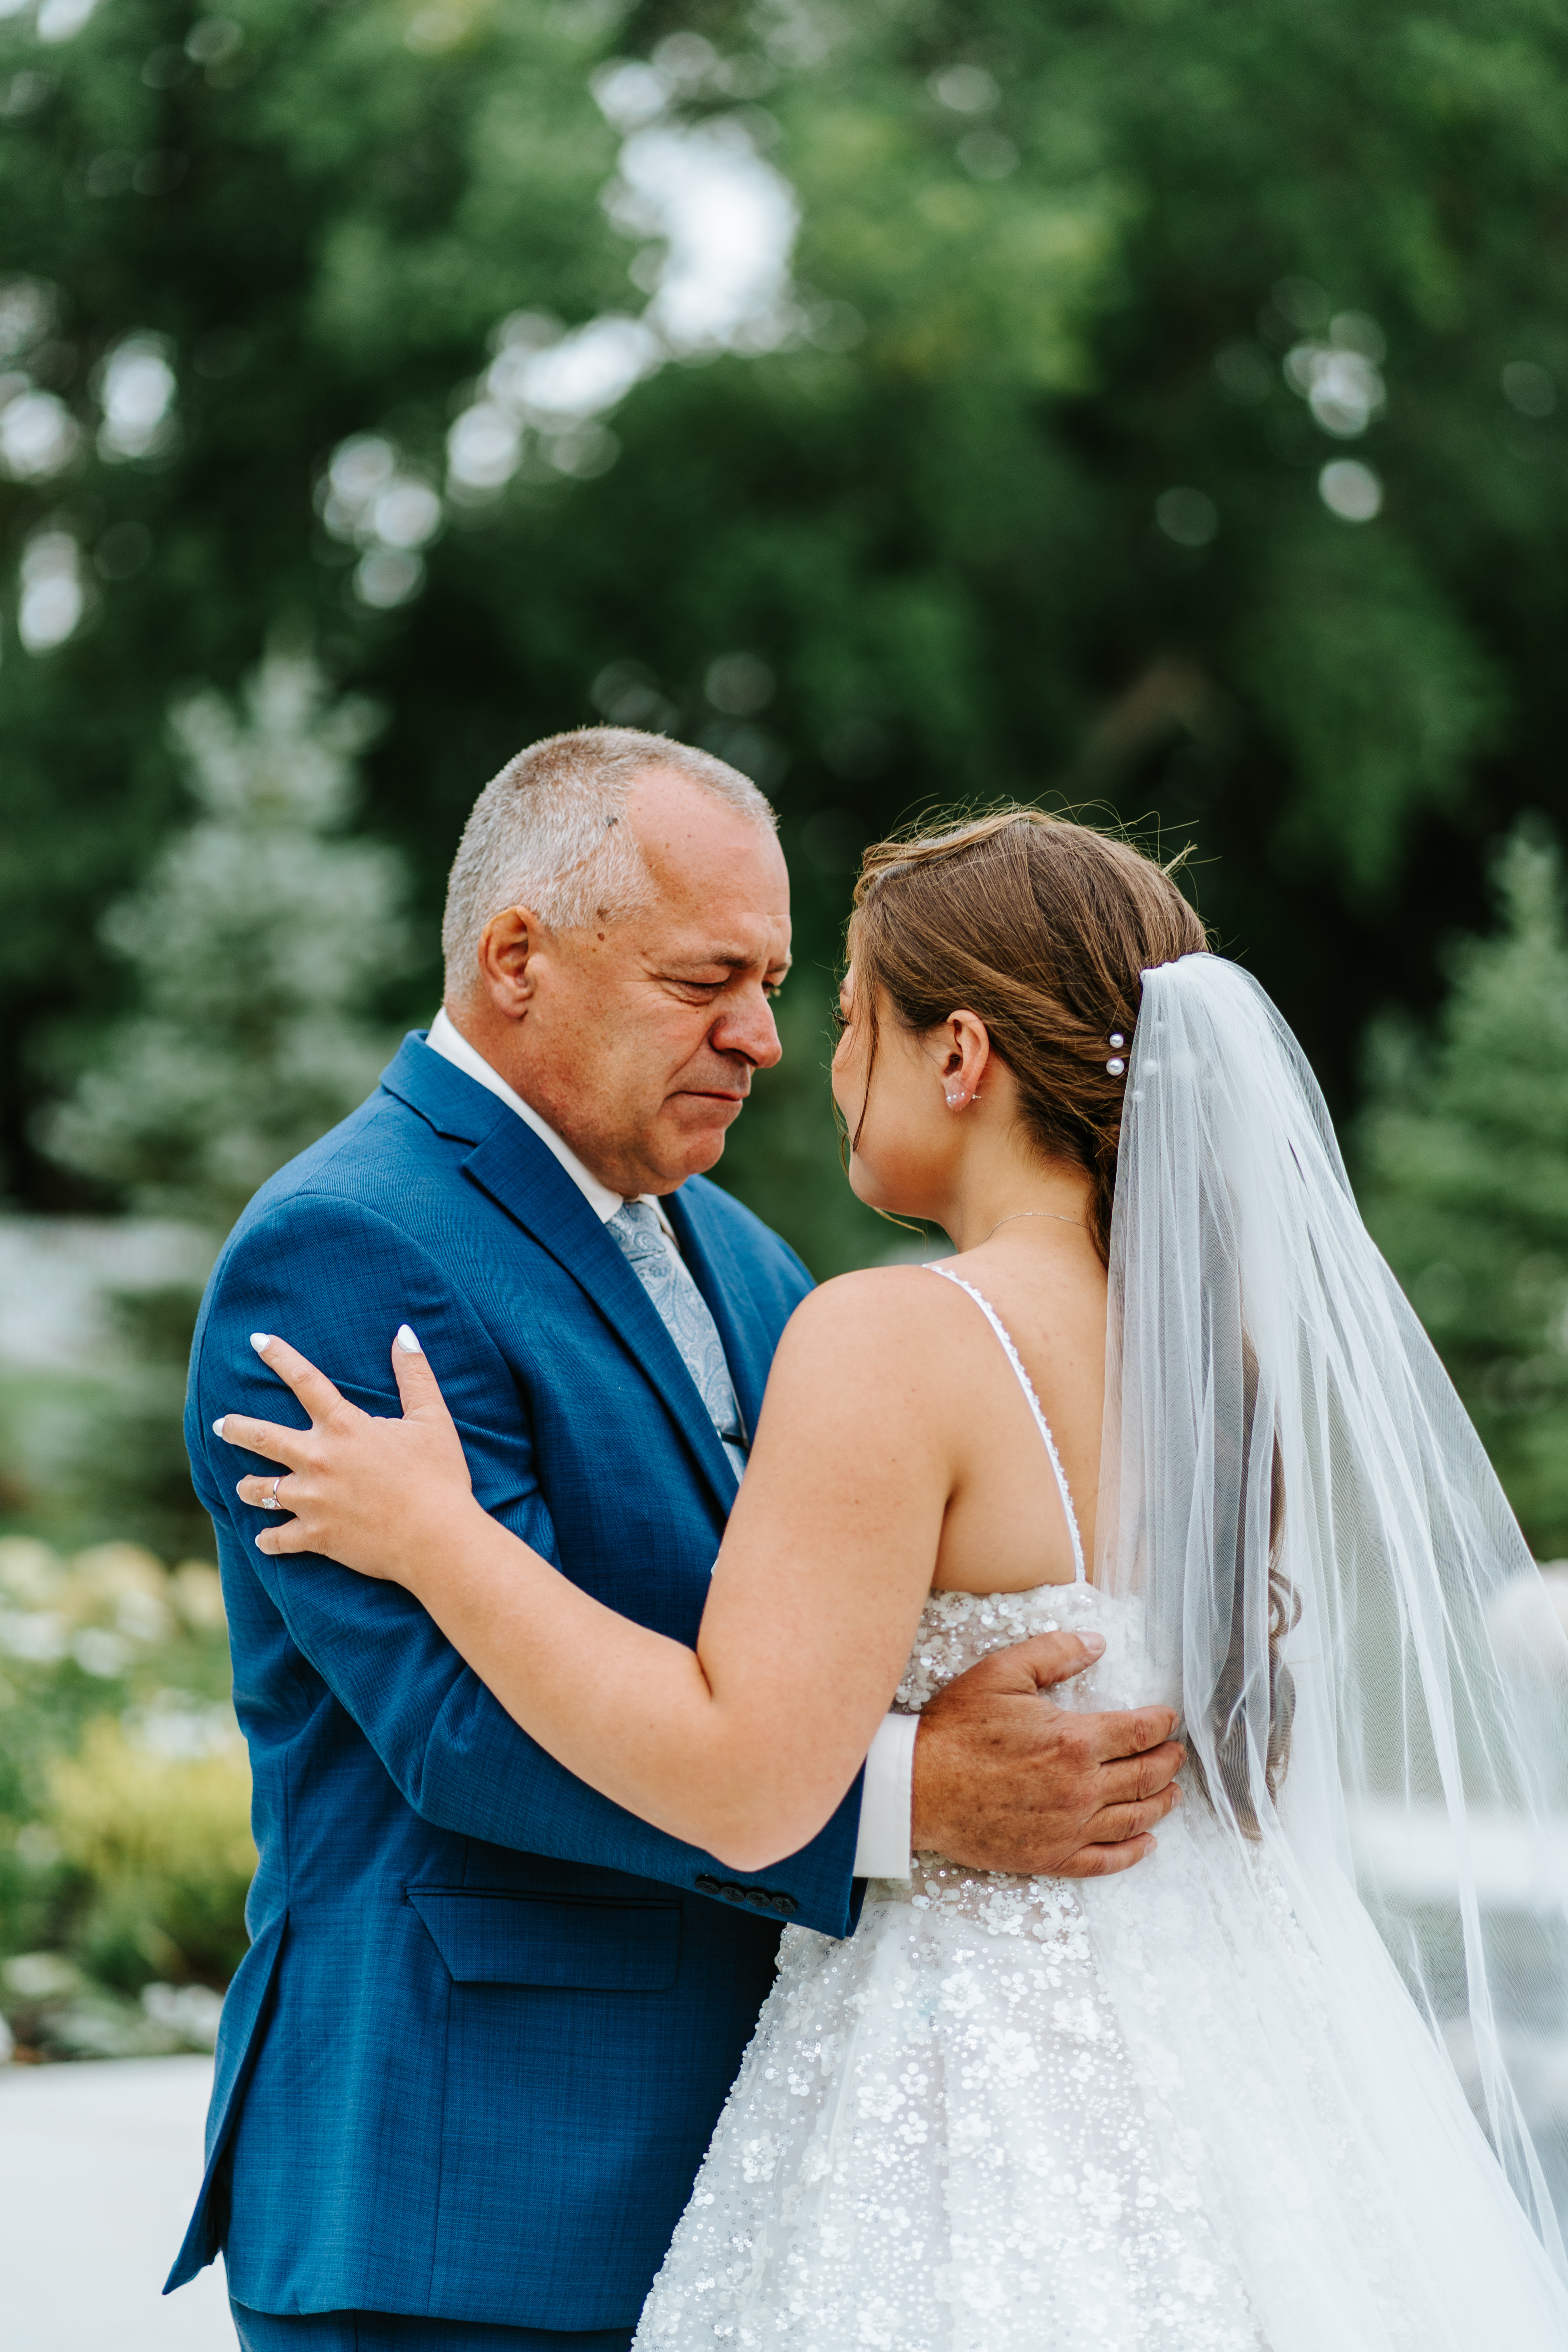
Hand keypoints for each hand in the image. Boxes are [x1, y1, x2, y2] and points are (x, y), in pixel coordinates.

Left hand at [214, 1327, 476, 1586]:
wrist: (436, 1538)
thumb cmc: (438, 1476)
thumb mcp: (432, 1419)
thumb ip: (415, 1375)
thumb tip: (404, 1334)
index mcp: (344, 1427)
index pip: (305, 1380)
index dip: (280, 1356)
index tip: (257, 1340)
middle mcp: (319, 1460)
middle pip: (262, 1437)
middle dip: (236, 1428)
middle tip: (221, 1424)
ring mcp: (313, 1500)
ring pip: (261, 1490)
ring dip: (248, 1487)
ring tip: (243, 1486)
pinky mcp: (316, 1536)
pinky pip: (278, 1539)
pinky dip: (269, 1540)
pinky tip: (265, 1539)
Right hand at [909, 1632, 1183, 1877]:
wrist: (918, 1788)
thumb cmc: (956, 1729)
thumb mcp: (1002, 1672)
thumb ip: (1054, 1652)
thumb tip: (1098, 1643)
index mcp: (1074, 1740)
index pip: (1138, 1732)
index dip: (1160, 1724)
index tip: (1168, 1719)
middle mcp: (1080, 1788)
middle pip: (1144, 1776)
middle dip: (1167, 1762)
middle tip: (1177, 1754)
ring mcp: (1068, 1827)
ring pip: (1133, 1818)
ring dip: (1160, 1804)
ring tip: (1172, 1793)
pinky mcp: (1050, 1856)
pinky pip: (1104, 1860)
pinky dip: (1132, 1852)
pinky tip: (1146, 1843)